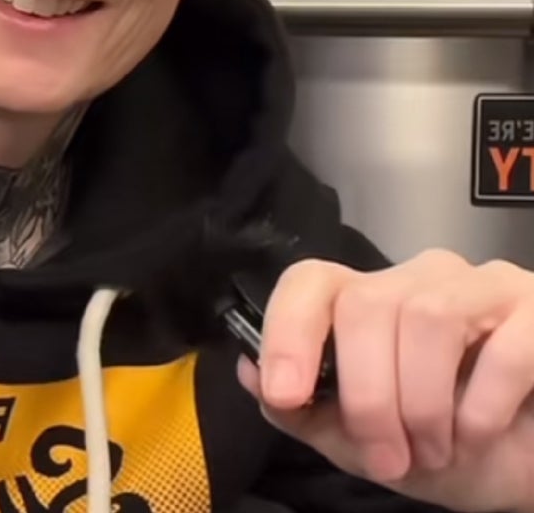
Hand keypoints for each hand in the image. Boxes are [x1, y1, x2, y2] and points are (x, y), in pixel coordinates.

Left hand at [245, 250, 533, 511]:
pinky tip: (480, 436)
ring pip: (427, 317)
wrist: (529, 474)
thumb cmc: (452, 453)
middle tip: (388, 458)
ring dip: (424, 404)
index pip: (314, 282)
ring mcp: (487, 287)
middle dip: (368, 396)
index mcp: (373, 304)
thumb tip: (250, 372)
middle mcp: (426, 280)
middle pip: (366, 305)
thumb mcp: (364, 445)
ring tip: (436, 451)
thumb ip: (306, 411)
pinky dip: (482, 407)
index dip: (289, 332)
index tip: (286, 393)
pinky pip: (504, 348)